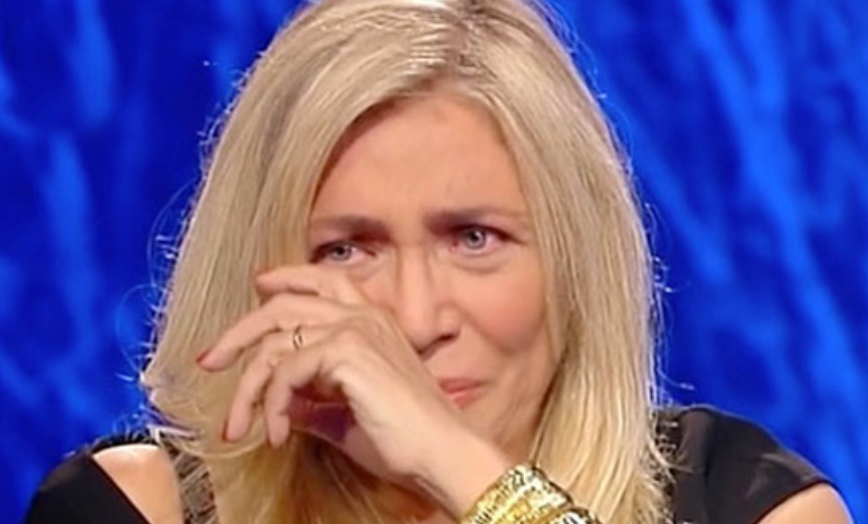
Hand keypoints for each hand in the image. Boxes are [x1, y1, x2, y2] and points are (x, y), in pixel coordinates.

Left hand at [195, 265, 509, 515]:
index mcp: (371, 322)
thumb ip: (311, 401)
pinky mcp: (348, 352)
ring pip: (275, 341)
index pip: (323, 281)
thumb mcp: (344, 416)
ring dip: (247, 387)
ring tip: (237, 425)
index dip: (287, 279)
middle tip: (210, 361)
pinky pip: (286, 371)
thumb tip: (277, 400)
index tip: (259, 286)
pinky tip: (275, 434)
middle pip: (283, 304)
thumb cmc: (402, 438)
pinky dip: (270, 404)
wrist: (440, 452)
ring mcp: (356, 330)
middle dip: (239, 331)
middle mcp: (363, 316)